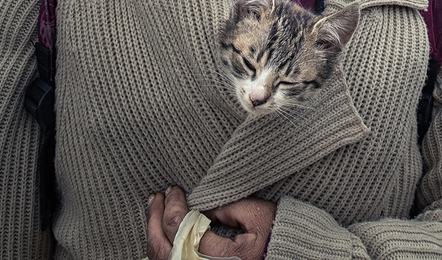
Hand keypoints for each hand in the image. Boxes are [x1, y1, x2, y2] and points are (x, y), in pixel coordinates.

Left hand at [147, 185, 275, 259]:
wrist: (286, 257)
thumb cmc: (276, 236)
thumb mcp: (256, 214)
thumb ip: (226, 207)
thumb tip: (200, 203)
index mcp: (220, 256)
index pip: (181, 228)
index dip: (173, 205)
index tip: (174, 189)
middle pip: (164, 247)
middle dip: (155, 218)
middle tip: (156, 197)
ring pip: (162, 259)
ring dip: (155, 233)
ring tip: (155, 210)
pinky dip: (162, 247)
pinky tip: (162, 232)